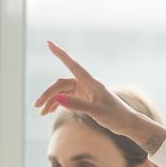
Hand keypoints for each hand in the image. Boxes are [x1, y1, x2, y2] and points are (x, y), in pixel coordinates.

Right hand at [33, 41, 165, 153]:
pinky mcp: (85, 99)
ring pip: (62, 92)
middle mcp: (87, 85)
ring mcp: (85, 91)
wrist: (128, 124)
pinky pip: (66, 98)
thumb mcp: (96, 112)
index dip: (60, 54)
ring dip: (51, 100)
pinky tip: (50, 111)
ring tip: (42, 112)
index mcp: (91, 83)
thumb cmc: (116, 116)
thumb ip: (77, 105)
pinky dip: (58, 104)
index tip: (49, 42)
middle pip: (61, 84)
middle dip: (48, 93)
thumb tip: (57, 98)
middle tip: (38, 106)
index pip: (72, 65)